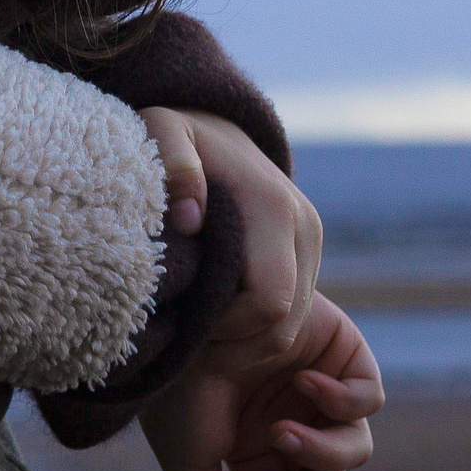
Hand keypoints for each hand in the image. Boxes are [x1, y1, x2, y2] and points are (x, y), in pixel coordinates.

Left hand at [137, 107, 322, 357]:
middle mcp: (304, 228)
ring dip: (243, 344)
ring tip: (189, 334)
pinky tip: (209, 323)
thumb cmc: (176, 133)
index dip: (226, 329)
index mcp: (272, 208)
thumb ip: (172, 164)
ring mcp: (310, 243)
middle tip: (180, 342)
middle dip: (234, 345)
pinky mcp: (305, 254)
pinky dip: (253, 331)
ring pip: (290, 328)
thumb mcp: (160, 132)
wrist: (215, 125)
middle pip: (284, 325)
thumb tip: (189, 216)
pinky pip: (290, 314)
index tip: (180, 325)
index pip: (269, 302)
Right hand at [140, 292, 384, 470]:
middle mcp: (292, 424)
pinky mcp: (344, 356)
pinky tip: (305, 384)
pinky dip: (343, 400)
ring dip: (323, 452)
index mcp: (255, 452)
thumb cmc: (178, 390)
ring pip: (355, 446)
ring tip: (283, 434)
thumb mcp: (189, 461)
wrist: (191, 319)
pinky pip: (368, 397)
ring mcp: (320, 391)